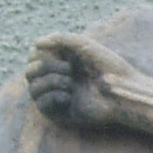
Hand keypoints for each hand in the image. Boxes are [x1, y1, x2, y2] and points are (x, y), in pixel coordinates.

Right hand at [25, 32, 141, 128]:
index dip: (39, 53)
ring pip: (33, 88)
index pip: (34, 57)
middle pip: (29, 71)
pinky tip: (68, 96)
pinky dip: (51, 96)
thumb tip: (36, 44)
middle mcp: (57, 79)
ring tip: (70, 83)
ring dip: (49, 81)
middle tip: (68, 69)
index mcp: (61, 62)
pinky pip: (40, 105)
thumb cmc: (108, 67)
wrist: (122, 92)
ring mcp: (58, 97)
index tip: (59, 53)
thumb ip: (59, 39)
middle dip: (44, 66)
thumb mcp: (83, 45)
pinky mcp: (61, 113)